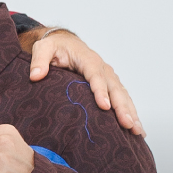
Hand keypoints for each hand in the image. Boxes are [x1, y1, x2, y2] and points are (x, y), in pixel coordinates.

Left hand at [27, 29, 142, 136]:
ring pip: (122, 96)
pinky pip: (122, 98)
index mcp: (88, 60)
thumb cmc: (54, 46)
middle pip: (115, 89)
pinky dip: (130, 112)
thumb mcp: (43, 48)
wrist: (64, 42)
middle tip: (128, 125)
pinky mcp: (110, 84)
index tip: (104, 107)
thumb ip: (39, 61)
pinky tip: (135, 128)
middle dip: (122, 107)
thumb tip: (35, 76)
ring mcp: (109, 77)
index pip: (96, 77)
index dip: (100, 92)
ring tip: (137, 131)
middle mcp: (103, 69)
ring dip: (131, 112)